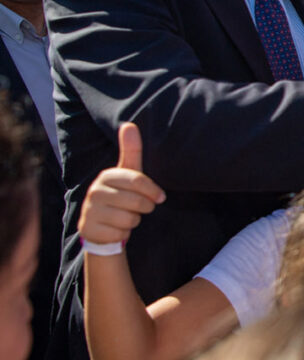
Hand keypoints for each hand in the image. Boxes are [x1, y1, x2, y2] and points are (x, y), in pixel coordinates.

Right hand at [77, 123, 164, 244]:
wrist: (103, 225)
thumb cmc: (122, 196)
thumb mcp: (129, 173)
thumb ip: (131, 150)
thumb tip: (128, 124)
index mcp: (106, 176)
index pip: (138, 181)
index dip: (153, 191)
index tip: (160, 197)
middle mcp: (93, 191)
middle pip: (137, 202)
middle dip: (145, 208)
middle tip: (140, 209)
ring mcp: (88, 211)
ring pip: (129, 220)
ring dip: (134, 221)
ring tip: (125, 217)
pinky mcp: (87, 230)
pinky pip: (119, 234)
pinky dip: (123, 234)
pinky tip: (116, 229)